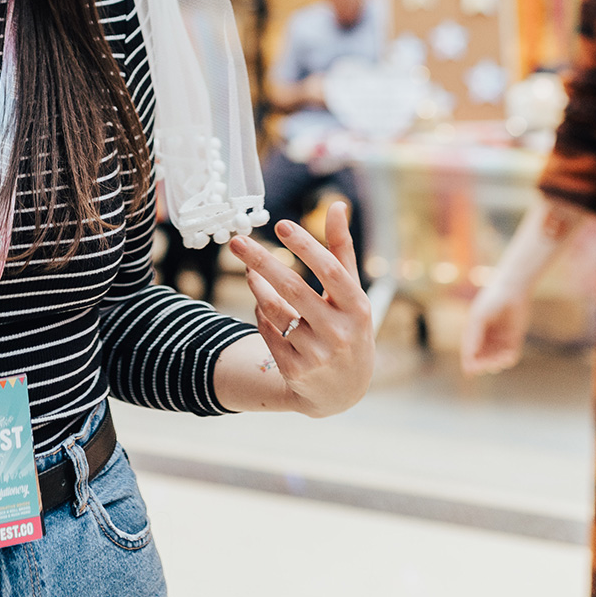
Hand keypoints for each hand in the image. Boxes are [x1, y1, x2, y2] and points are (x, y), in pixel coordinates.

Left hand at [217, 205, 373, 416]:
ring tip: (247, 269)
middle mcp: (340, 332)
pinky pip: (267, 330)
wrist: (342, 392)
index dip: (306, 246)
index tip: (281, 225)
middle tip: (237, 240)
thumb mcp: (352, 292)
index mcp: (358, 307)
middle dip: (262, 262)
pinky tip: (262, 302)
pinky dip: (260, 311)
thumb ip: (341, 249)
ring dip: (256, 285)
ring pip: (274, 310)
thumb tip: (336, 204)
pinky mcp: (294, 370)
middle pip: (294, 288)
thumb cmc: (348, 327)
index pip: (331, 270)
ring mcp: (316, 354)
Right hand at [461, 279, 531, 374]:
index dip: (469, 363)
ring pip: (496, 360)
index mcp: (473, 332)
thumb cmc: (491, 300)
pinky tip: (508, 355)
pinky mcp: (514, 339)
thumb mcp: (478, 317)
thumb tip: (469, 356)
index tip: (472, 371)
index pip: (469, 353)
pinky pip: (511, 355)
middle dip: (484, 364)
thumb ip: (473, 336)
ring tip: (502, 358)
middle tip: (489, 365)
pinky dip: (508, 359)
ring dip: (497, 363)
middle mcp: (485, 338)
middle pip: (482, 359)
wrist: (512, 289)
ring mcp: (499, 339)